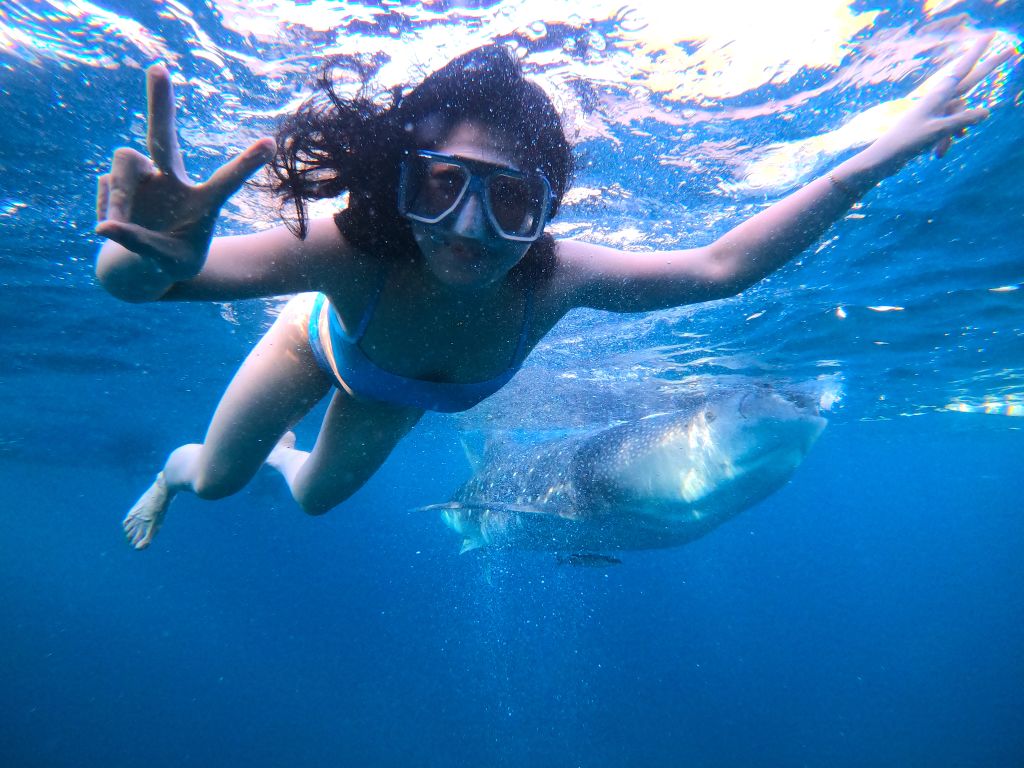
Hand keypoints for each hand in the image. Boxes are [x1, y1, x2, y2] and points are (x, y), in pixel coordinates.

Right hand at [95, 64, 275, 280]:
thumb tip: (104, 229)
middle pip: (163, 136)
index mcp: (203, 202)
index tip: (271, 144)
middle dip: (158, 102)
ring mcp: (143, 177)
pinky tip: (114, 228)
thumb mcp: (168, 264)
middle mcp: (172, 180)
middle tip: (157, 67)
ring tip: (113, 227)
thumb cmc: (173, 261)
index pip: (226, 180)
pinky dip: (108, 213)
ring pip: (123, 164)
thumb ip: (141, 246)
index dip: (246, 164)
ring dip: (118, 196)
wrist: (148, 263)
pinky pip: (106, 190)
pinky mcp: (118, 180)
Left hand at [863, 34, 1017, 178]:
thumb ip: (962, 120)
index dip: (978, 52)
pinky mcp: (931, 123)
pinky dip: (945, 140)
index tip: (990, 35)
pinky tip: (938, 154)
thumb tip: (986, 111)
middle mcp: (938, 99)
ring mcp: (935, 111)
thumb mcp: (937, 131)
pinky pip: (948, 128)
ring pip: (958, 116)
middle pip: (970, 83)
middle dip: (989, 69)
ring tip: (939, 152)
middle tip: (1012, 50)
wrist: (884, 158)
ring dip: (952, 134)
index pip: (964, 69)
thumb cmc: (907, 142)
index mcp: (939, 95)